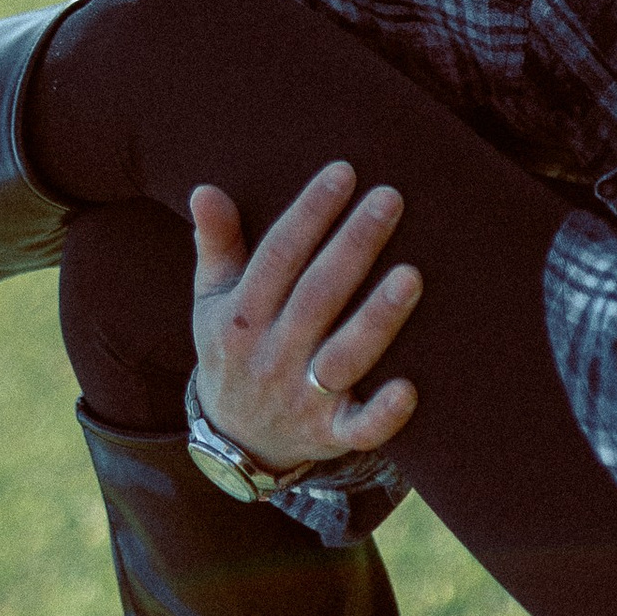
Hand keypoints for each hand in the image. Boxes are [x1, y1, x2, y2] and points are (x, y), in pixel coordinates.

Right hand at [190, 160, 420, 472]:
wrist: (235, 442)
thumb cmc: (234, 350)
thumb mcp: (212, 300)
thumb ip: (216, 244)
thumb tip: (205, 189)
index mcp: (241, 318)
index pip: (277, 257)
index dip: (309, 214)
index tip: (343, 173)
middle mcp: (271, 356)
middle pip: (316, 296)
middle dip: (353, 246)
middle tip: (390, 199)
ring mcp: (302, 398)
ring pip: (342, 356)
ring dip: (377, 319)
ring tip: (412, 275)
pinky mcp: (330, 434)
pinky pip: (359, 429)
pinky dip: (383, 414)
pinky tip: (410, 388)